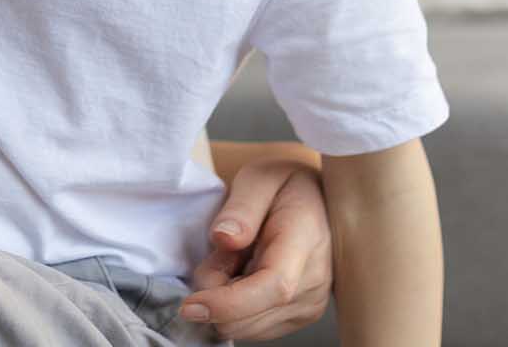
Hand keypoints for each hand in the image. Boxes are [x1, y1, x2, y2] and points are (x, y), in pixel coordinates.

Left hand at [182, 157, 333, 339]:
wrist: (317, 200)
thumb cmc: (284, 185)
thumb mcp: (259, 178)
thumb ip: (241, 207)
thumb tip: (223, 238)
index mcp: (305, 240)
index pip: (272, 287)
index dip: (228, 303)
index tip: (190, 305)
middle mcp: (314, 281)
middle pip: (249, 315)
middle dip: (215, 291)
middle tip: (223, 251)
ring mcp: (310, 303)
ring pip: (245, 326)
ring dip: (225, 298)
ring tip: (238, 259)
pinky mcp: (300, 317)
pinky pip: (252, 328)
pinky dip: (236, 307)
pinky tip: (245, 275)